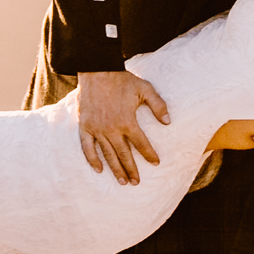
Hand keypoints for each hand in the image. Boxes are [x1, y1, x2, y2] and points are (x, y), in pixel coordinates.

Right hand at [76, 69, 169, 185]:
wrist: (97, 70)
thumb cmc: (123, 79)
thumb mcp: (145, 89)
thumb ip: (158, 106)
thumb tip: (168, 122)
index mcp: (128, 121)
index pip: (141, 144)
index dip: (149, 154)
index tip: (156, 163)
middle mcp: (112, 129)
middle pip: (124, 155)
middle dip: (132, 170)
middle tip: (136, 182)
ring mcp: (97, 129)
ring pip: (108, 154)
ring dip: (115, 169)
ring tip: (122, 182)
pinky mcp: (85, 127)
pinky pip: (88, 148)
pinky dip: (93, 159)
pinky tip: (99, 169)